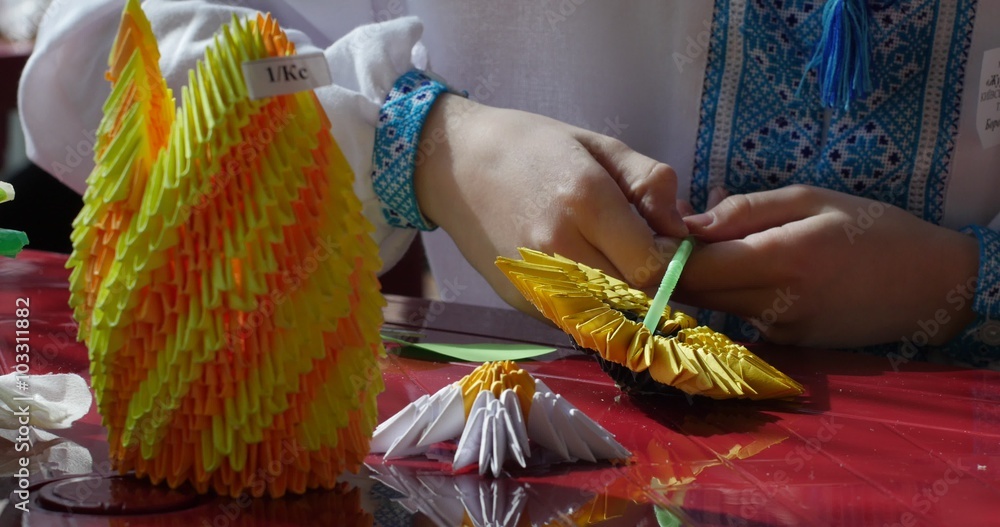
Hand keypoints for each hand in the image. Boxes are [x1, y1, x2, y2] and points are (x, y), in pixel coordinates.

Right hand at [414, 95, 687, 312]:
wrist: (455, 166)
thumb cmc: (533, 146)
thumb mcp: (600, 145)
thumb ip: (650, 184)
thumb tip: (680, 232)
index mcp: (584, 199)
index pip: (651, 264)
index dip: (669, 261)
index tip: (664, 244)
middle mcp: (558, 246)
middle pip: (632, 295)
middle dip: (648, 281)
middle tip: (641, 254)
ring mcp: (535, 279)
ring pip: (606, 315)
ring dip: (622, 299)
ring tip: (611, 263)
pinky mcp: (521, 300)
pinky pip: (574, 317)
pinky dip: (590, 304)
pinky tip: (580, 271)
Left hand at [677, 185, 978, 347]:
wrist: (930, 286)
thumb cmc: (873, 229)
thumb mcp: (811, 199)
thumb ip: (745, 211)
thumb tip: (688, 223)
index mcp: (781, 259)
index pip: (695, 269)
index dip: (662, 254)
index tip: (645, 233)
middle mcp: (774, 304)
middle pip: (694, 294)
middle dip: (670, 269)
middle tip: (660, 239)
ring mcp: (778, 330)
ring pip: (713, 307)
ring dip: (700, 281)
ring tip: (707, 247)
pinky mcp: (785, 344)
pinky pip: (740, 316)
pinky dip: (731, 293)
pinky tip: (749, 271)